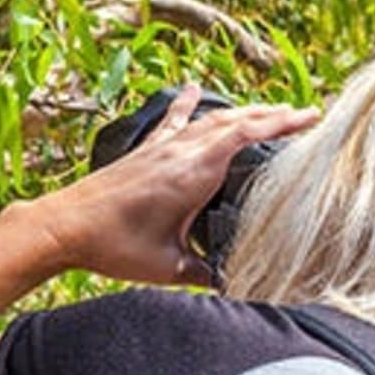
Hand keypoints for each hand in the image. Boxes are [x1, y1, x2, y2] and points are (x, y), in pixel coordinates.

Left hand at [25, 86, 318, 285]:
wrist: (63, 226)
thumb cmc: (113, 245)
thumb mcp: (168, 268)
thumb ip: (205, 274)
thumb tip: (235, 284)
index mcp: (194, 171)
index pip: (248, 135)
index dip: (282, 123)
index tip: (311, 116)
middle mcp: (179, 150)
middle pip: (235, 120)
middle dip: (272, 114)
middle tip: (303, 112)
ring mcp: (159, 147)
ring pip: (209, 119)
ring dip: (241, 111)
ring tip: (267, 108)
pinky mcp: (143, 152)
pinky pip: (173, 121)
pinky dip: (188, 105)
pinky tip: (192, 90)